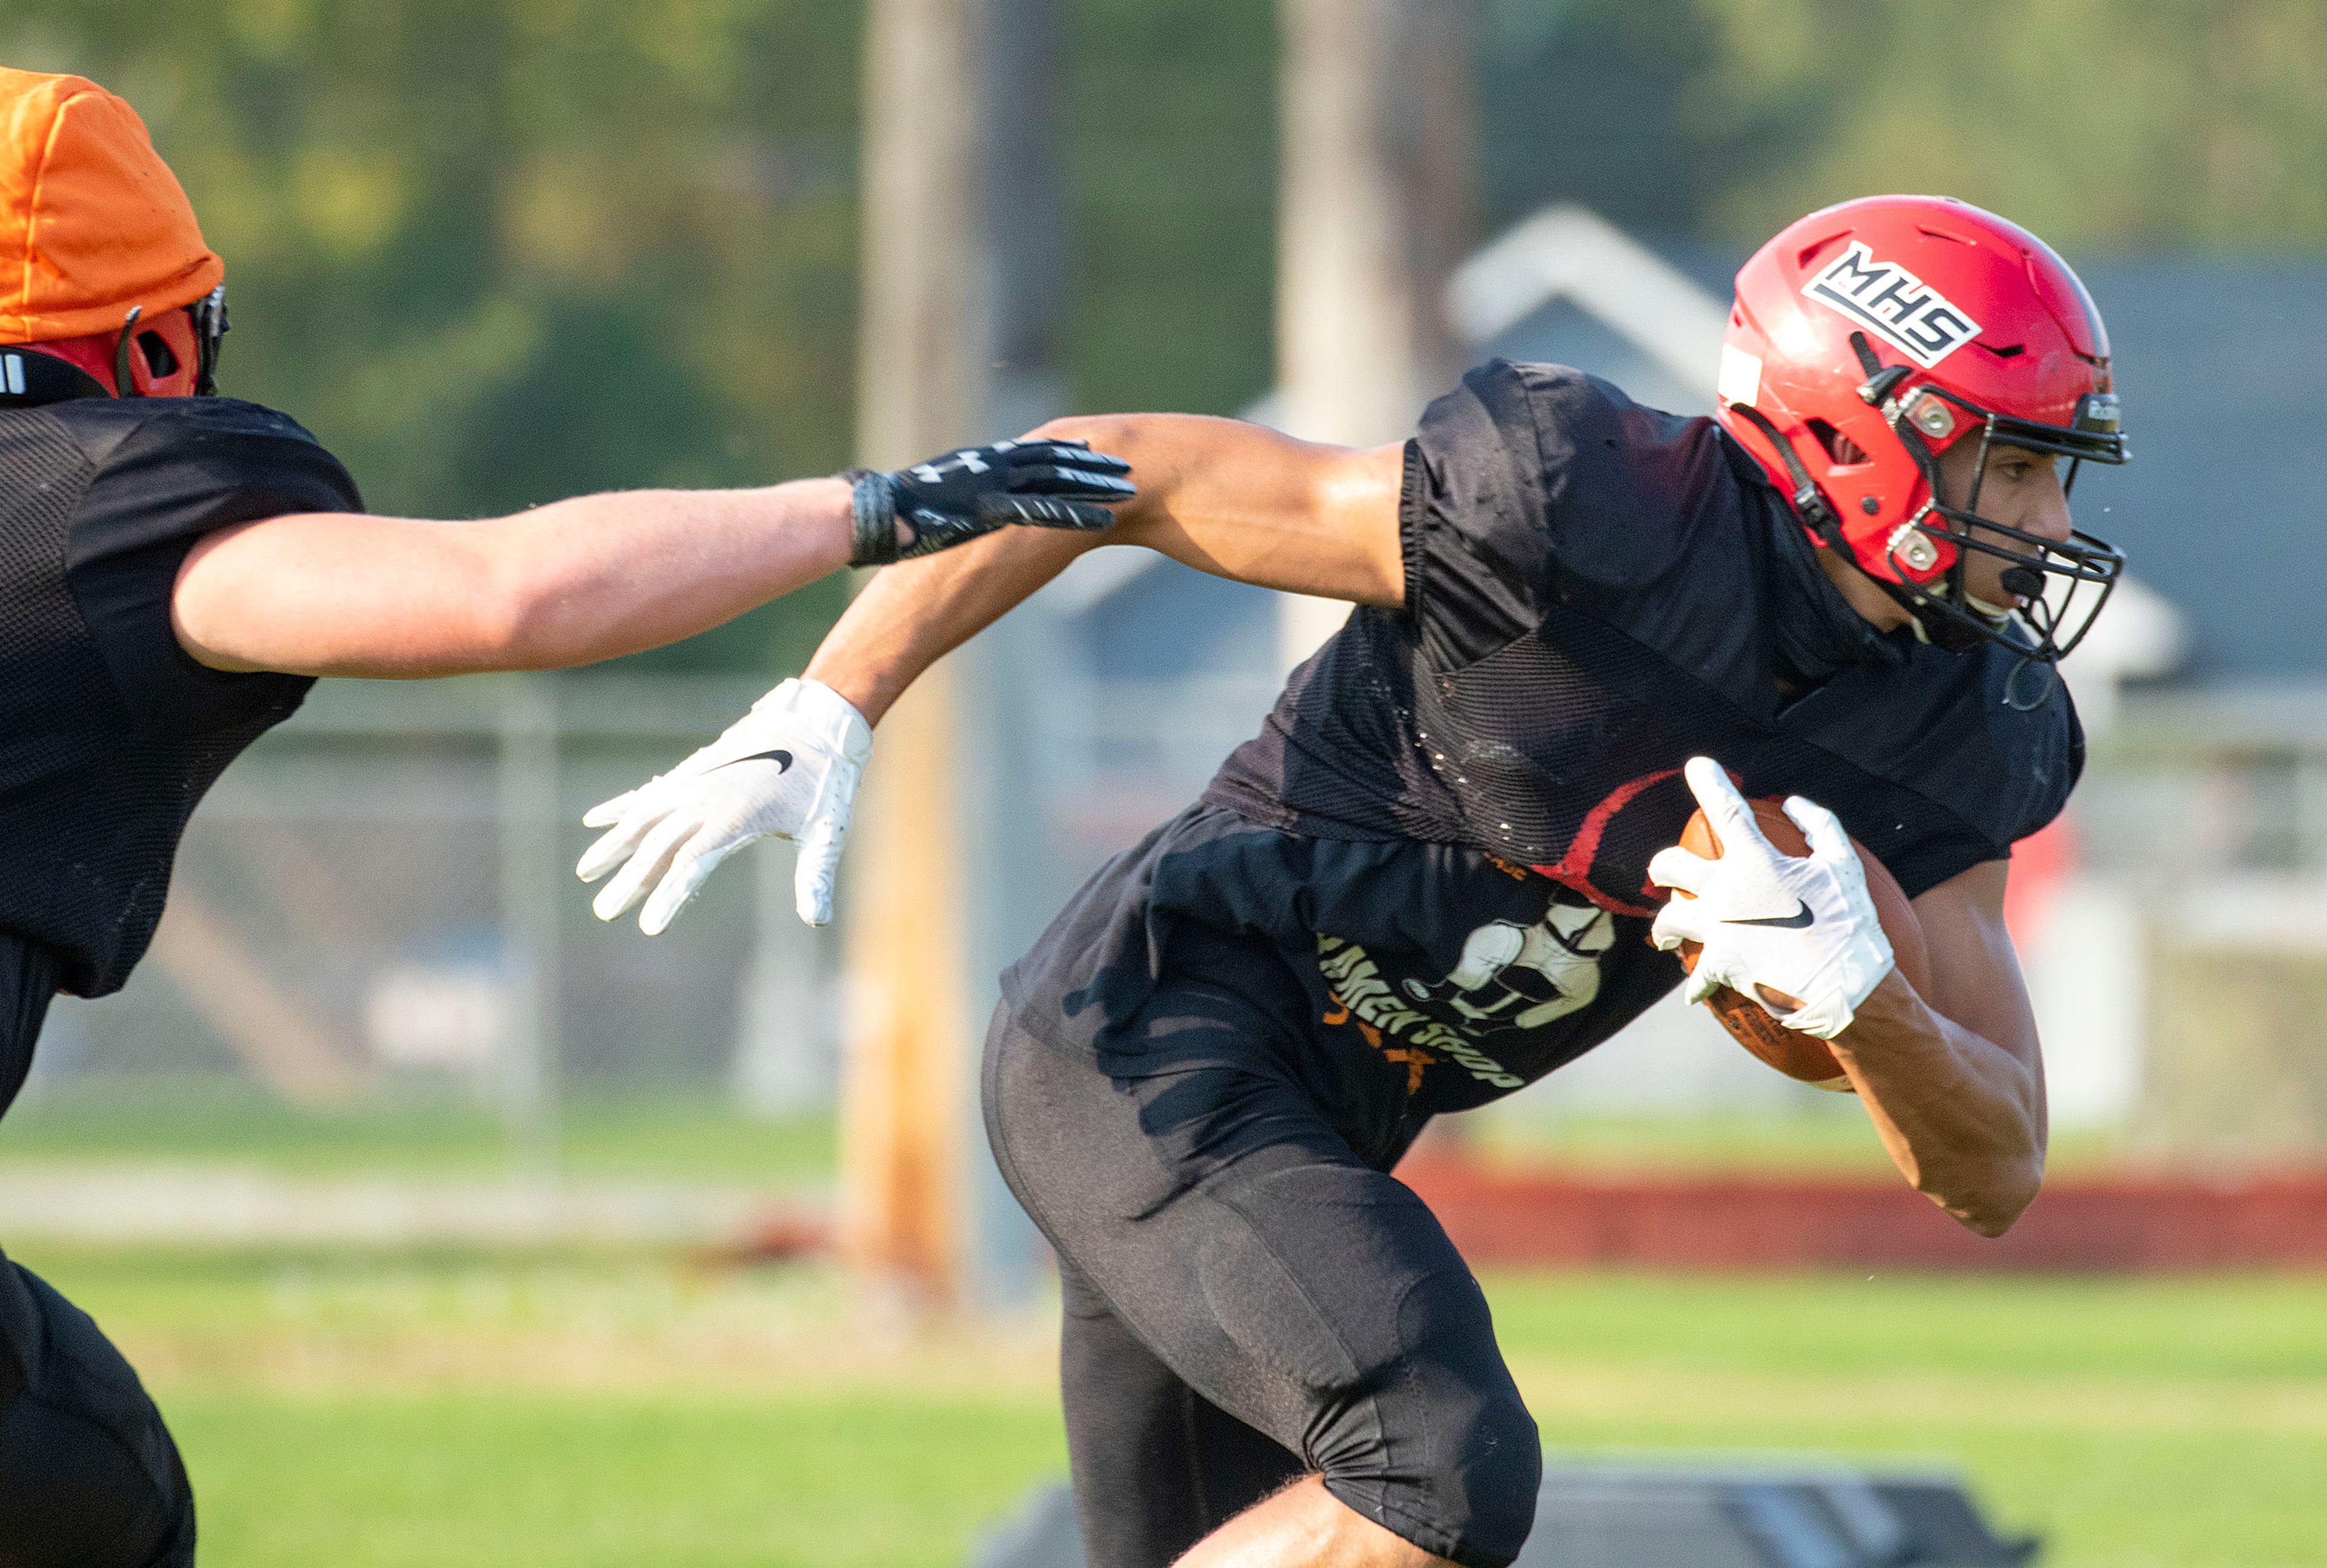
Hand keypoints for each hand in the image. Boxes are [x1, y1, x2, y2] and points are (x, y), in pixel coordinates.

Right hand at [575, 677, 869, 932]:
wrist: (819, 719)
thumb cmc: (827, 779)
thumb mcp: (826, 831)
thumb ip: (816, 875)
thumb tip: (817, 918)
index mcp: (736, 817)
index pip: (691, 865)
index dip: (669, 897)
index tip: (649, 926)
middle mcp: (707, 799)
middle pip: (658, 846)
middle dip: (630, 881)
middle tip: (603, 912)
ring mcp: (696, 782)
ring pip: (644, 817)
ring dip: (614, 844)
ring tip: (586, 871)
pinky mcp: (694, 771)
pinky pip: (650, 793)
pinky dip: (621, 807)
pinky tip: (595, 820)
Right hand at [845, 437, 1133, 564]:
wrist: (870, 515)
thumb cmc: (890, 514)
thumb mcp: (930, 500)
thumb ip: (953, 499)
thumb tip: (956, 507)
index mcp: (977, 461)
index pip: (1030, 451)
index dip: (1063, 451)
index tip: (1090, 452)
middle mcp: (989, 464)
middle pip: (1053, 459)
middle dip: (1092, 463)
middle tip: (1124, 465)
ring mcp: (992, 485)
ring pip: (1058, 479)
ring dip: (1096, 484)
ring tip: (1129, 487)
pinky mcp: (992, 510)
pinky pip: (1045, 511)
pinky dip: (1078, 513)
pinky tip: (1106, 519)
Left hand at [1645, 757, 1893, 1038]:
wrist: (1847, 989)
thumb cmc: (1850, 924)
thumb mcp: (1844, 867)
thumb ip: (1820, 826)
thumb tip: (1794, 802)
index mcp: (1756, 861)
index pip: (1724, 808)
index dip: (1707, 780)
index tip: (1697, 765)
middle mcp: (1726, 891)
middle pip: (1669, 865)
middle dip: (1661, 866)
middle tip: (1664, 873)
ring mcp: (1717, 929)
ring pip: (1667, 919)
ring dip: (1665, 925)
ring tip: (1667, 933)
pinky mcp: (1717, 966)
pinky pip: (1694, 975)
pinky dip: (1696, 983)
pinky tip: (1696, 990)